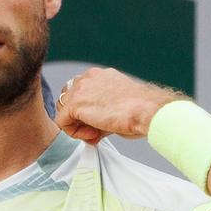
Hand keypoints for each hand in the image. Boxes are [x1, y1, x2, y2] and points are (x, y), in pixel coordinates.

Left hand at [54, 67, 180, 144]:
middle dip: (78, 118)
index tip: (99, 124)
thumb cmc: (141, 110)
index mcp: (99, 75)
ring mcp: (80, 89)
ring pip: (64, 111)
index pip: (79, 92)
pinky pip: (62, 123)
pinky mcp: (75, 103)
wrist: (148, 111)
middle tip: (95, 131)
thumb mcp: (116, 105)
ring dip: (77, 126)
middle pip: (67, 100)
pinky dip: (75, 133)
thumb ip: (97, 112)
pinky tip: (94, 135)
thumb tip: (89, 127)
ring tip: (96, 133)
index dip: (85, 112)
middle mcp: (88, 78)